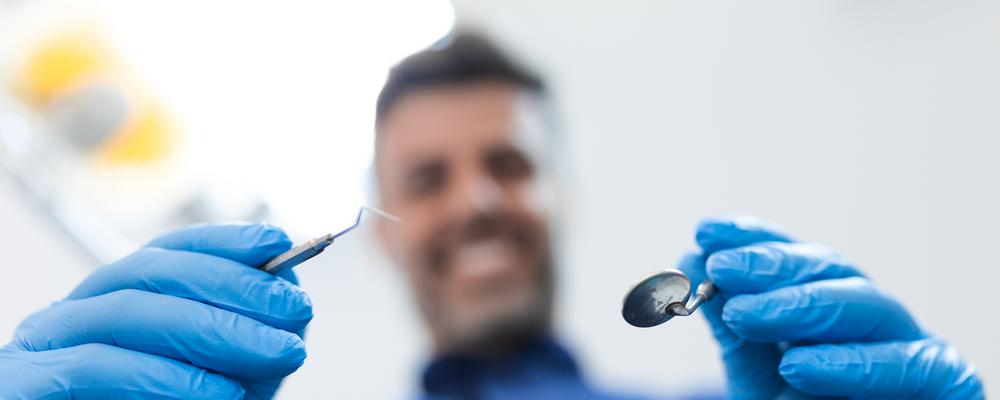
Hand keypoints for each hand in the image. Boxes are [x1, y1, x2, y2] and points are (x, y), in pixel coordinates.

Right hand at [0, 224, 312, 398]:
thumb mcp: (221, 380)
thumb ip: (247, 339)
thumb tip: (288, 287)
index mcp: (111, 304)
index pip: (166, 252)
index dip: (224, 242)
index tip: (279, 242)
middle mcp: (70, 315)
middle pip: (151, 273)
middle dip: (234, 287)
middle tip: (298, 310)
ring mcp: (40, 347)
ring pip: (128, 312)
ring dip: (214, 328)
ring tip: (280, 353)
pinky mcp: (23, 386)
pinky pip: (96, 367)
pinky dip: (164, 376)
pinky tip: (221, 392)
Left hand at [678, 216, 982, 398]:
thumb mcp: (757, 379)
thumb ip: (735, 330)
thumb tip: (690, 261)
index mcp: (832, 311)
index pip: (798, 261)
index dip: (756, 240)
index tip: (707, 231)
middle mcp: (873, 320)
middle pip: (833, 272)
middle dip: (772, 266)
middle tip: (721, 269)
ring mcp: (911, 346)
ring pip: (869, 307)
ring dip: (802, 306)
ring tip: (744, 315)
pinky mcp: (946, 381)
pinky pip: (906, 366)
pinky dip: (852, 364)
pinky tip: (798, 366)